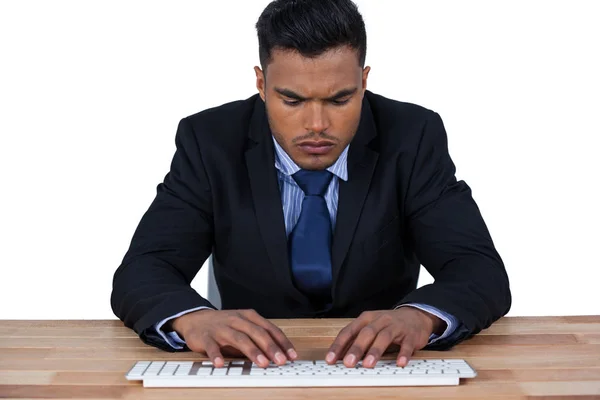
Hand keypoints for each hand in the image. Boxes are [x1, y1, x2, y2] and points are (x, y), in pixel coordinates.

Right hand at [171, 309, 297, 367]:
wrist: (196, 319)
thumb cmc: (225, 325)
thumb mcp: (244, 327)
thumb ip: (259, 338)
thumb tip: (279, 354)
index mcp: (249, 317)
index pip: (270, 329)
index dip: (282, 342)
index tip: (291, 355)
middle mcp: (237, 320)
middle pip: (257, 333)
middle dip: (270, 347)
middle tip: (280, 360)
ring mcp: (221, 328)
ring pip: (239, 339)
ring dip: (252, 351)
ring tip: (262, 363)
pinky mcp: (206, 337)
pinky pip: (212, 346)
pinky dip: (216, 355)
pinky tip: (220, 364)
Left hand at [325, 307, 444, 367]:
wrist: (415, 315)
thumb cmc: (387, 324)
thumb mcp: (370, 328)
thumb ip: (356, 340)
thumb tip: (340, 357)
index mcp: (366, 319)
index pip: (349, 331)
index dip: (339, 345)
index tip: (330, 359)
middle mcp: (380, 320)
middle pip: (366, 333)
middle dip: (356, 348)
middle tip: (348, 363)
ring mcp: (396, 326)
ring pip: (384, 337)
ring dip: (375, 351)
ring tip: (368, 365)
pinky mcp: (410, 335)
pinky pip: (406, 344)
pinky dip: (403, 353)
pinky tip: (399, 363)